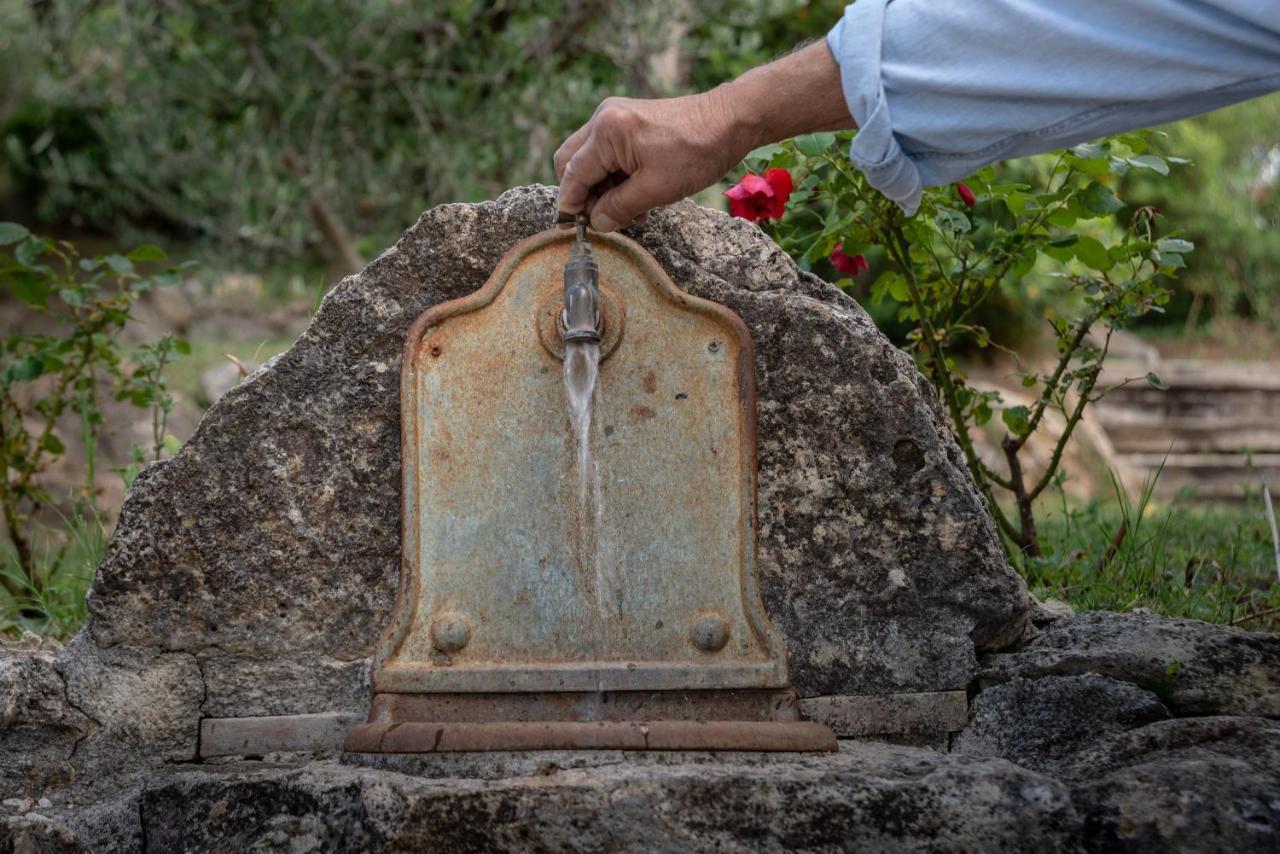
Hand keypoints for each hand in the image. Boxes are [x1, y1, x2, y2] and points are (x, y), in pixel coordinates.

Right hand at [553, 41, 853, 232]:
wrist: (730, 121)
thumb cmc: (696, 152)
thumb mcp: (656, 189)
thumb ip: (620, 207)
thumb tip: (596, 223)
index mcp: (607, 131)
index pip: (573, 174)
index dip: (571, 204)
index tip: (572, 228)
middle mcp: (604, 118)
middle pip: (571, 162)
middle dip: (582, 193)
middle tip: (601, 218)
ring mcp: (616, 117)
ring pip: (590, 159)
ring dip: (602, 187)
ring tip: (628, 211)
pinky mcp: (629, 121)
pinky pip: (608, 153)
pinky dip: (615, 176)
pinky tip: (635, 196)